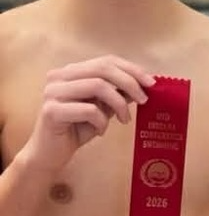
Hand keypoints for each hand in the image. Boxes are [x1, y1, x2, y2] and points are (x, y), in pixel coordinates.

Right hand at [20, 55, 154, 173]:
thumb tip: (144, 84)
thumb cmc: (78, 128)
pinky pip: (88, 109)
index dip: (132, 69)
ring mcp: (52, 92)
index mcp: (72, 71)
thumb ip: (118, 93)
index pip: (106, 61)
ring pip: (98, 86)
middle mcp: (59, 76)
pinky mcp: (51, 111)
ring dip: (118, 104)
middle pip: (103, 69)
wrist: (50, 154)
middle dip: (130, 82)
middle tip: (144, 99)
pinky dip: (102, 121)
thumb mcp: (103, 107)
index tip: (151, 83)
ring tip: (124, 119)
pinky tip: (101, 131)